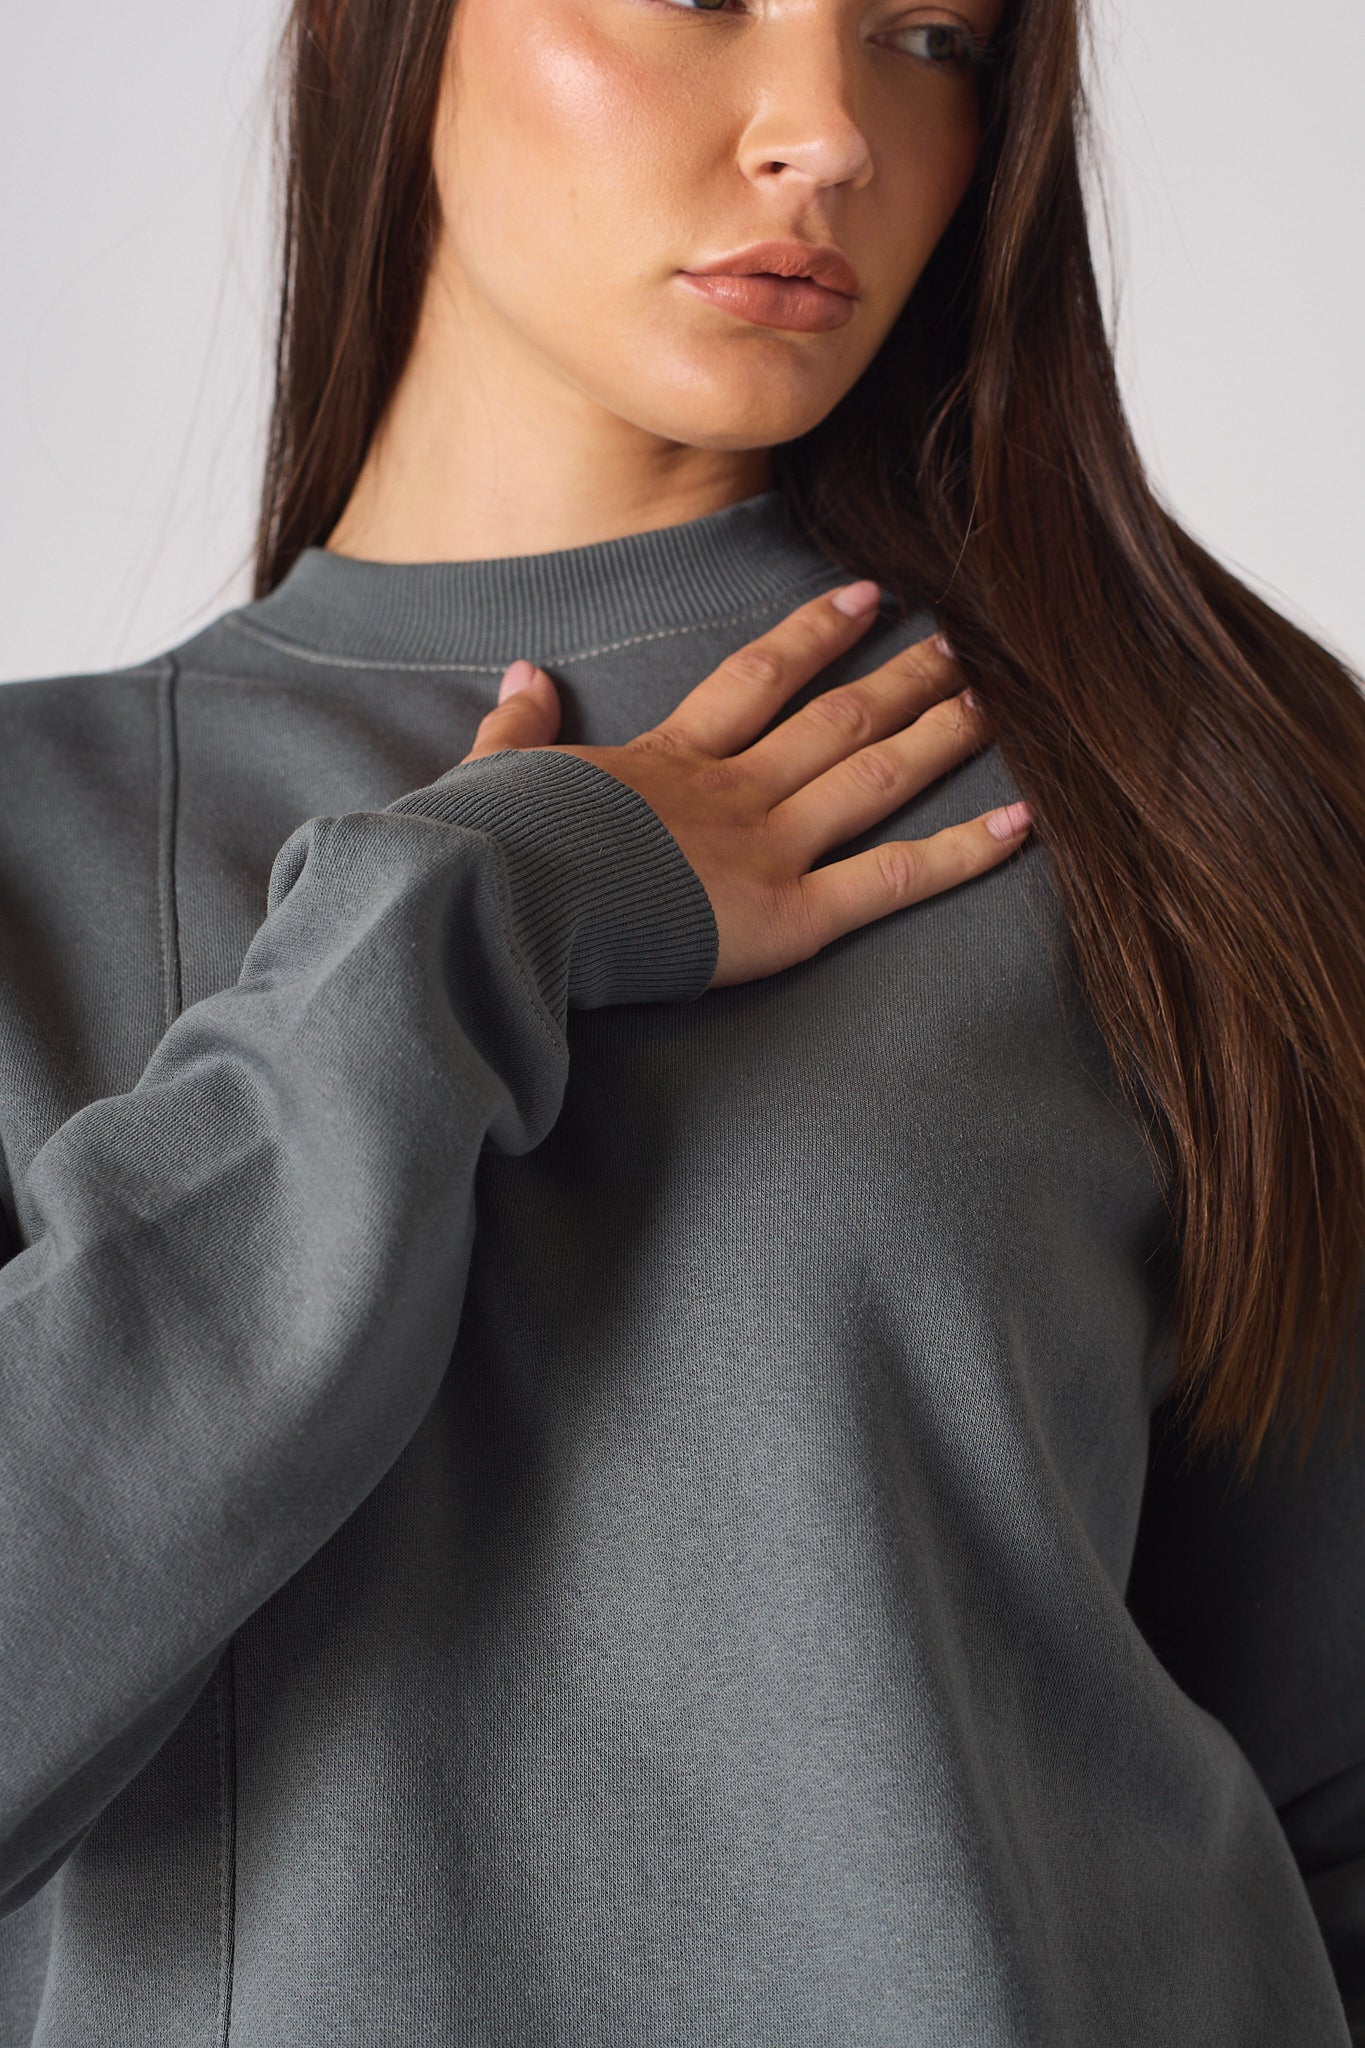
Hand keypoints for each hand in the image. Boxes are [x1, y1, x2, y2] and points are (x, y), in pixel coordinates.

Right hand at [461, 581, 1031, 990]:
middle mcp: (732, 790)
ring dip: (943, 736)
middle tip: (964, 642)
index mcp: (667, 759)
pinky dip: (961, 854)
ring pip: (876, 777)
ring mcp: (766, 847)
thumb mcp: (496, 772)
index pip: (757, 680)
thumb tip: (524, 676)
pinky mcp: (786, 916)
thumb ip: (518, 727)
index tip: (865, 597)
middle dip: (904, 678)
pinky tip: (1022, 823)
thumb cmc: (493, 847)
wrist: (503, 897)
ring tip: (1002, 702)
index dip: (815, 635)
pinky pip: (891, 880)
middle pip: (837, 719)